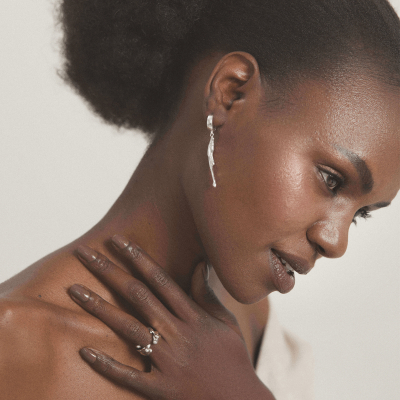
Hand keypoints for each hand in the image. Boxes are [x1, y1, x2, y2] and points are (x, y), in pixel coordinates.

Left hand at [69, 235, 274, 399]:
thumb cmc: (233, 357)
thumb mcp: (225, 322)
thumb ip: (207, 294)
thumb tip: (200, 264)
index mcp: (193, 316)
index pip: (160, 280)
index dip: (138, 258)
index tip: (118, 241)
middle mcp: (177, 334)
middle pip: (137, 296)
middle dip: (110, 271)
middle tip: (85, 253)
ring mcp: (167, 361)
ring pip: (127, 329)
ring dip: (100, 307)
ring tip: (74, 290)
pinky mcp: (160, 388)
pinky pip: (128, 375)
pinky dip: (106, 363)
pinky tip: (85, 349)